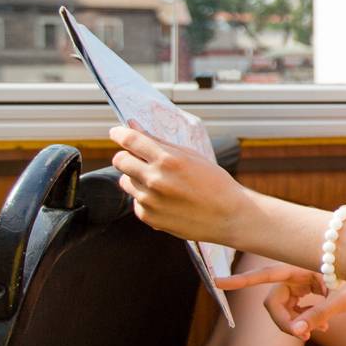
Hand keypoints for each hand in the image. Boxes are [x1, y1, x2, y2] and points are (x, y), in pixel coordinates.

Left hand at [110, 124, 252, 243]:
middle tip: (139, 158)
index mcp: (168, 159)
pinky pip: (135, 201)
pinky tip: (166, 200)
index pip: (130, 140)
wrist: (229, 216)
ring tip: (160, 183)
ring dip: (136, 178)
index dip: (120, 134)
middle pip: (120, 160)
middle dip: (127, 156)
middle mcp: (155, 179)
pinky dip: (145, 198)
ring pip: (125, 181)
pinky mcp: (148, 217)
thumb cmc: (215, 183)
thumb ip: (161, 142)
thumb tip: (134, 127)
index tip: (117, 133)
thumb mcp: (193, 156)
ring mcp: (150, 200)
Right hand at [216, 263, 345, 338]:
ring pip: (283, 308)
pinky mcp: (308, 290)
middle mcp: (297, 273)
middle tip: (302, 337)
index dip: (241, 280)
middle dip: (283, 321)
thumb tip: (296, 332)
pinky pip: (295, 309)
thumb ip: (319, 314)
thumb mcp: (343, 299)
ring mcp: (301, 282)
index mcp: (301, 267)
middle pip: (273, 302)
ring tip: (315, 332)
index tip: (216, 282)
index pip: (266, 274)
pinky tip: (323, 327)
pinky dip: (304, 320)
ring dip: (294, 323)